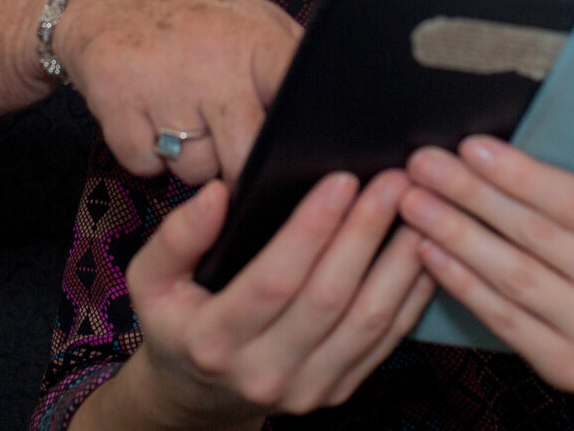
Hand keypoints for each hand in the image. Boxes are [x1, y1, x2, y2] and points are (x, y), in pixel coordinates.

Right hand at [52, 0, 302, 185]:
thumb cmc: (192, 15)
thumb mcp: (253, 19)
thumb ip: (289, 64)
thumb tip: (333, 119)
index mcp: (257, 39)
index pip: (297, 109)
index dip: (296, 142)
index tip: (294, 156)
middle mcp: (214, 62)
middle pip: (246, 159)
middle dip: (240, 167)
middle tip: (229, 144)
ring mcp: (163, 84)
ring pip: (195, 170)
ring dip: (189, 157)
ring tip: (182, 113)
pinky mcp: (116, 104)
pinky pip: (146, 166)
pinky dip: (146, 154)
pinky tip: (147, 115)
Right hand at [88, 171, 434, 429]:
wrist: (197, 394)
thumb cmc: (176, 320)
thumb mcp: (150, 279)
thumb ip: (176, 236)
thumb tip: (215, 193)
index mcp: (214, 341)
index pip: (273, 281)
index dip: (311, 229)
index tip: (341, 179)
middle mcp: (263, 373)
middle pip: (329, 299)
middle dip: (365, 232)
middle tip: (393, 179)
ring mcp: (306, 389)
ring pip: (367, 322)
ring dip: (398, 261)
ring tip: (418, 207)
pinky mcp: (337, 391)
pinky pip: (385, 342)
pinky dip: (410, 295)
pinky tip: (423, 251)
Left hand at [398, 130, 573, 399]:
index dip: (521, 175)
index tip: (470, 145)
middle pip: (534, 235)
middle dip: (471, 195)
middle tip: (422, 164)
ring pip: (512, 277)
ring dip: (454, 235)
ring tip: (412, 201)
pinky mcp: (566, 368)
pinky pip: (502, 317)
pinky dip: (460, 282)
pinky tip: (427, 250)